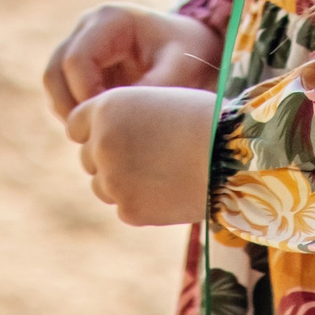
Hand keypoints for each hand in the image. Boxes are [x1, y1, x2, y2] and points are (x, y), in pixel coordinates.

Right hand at [41, 3, 221, 120]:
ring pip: (53, 84)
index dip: (86, 96)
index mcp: (110, 19)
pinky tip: (103, 126)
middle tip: (97, 135)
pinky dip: (75, 112)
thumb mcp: (181, 68)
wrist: (195, 47)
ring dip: (69, 112)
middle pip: (54, 72)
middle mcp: (87, 27)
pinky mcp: (81, 64)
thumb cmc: (190, 54)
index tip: (110, 123)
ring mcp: (80, 43)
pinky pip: (63, 92)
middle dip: (71, 108)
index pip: (76, 61)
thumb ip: (152, 89)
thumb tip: (119, 117)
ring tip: (101, 133)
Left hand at [63, 85, 217, 225]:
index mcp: (107, 107)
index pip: (77, 125)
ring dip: (123, 182)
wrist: (237, 157)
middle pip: (88, 157)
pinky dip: (143, 203)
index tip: (121, 135)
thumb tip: (96, 145)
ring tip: (164, 171)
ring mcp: (113, 179)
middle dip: (110, 158)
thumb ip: (123, 120)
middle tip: (150, 156)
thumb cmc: (205, 122)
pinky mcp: (129, 210)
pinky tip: (172, 190)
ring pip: (102, 185)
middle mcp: (102, 142)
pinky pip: (124, 207)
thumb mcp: (157, 104)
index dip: (98, 130)